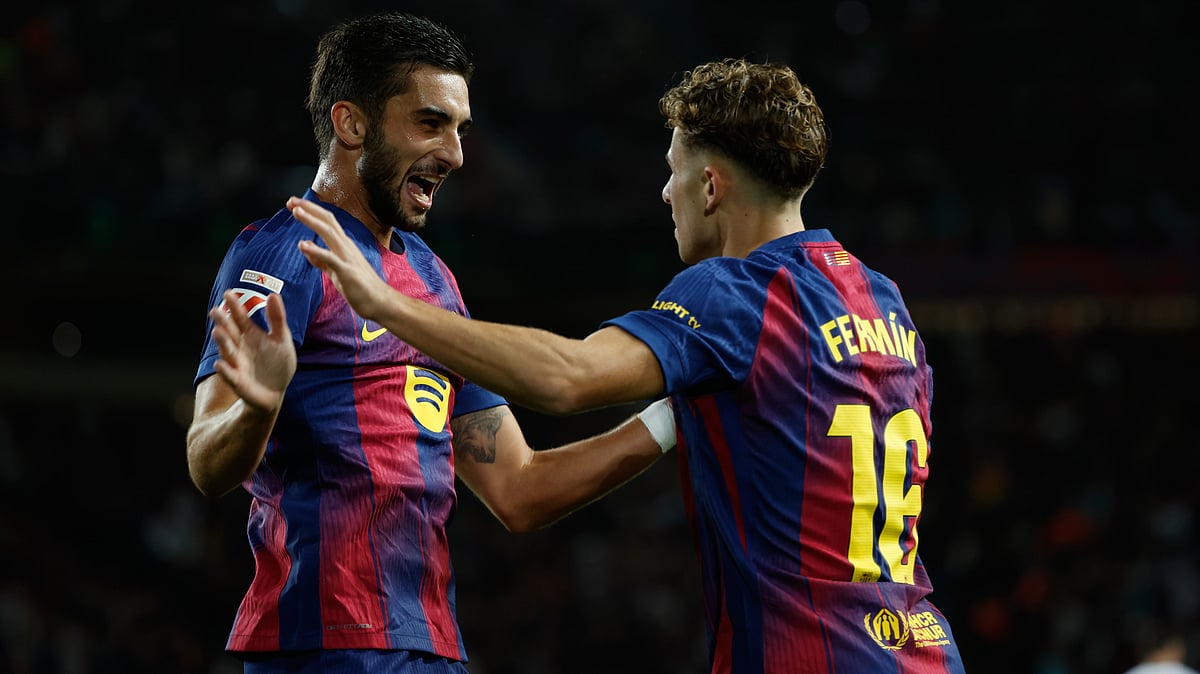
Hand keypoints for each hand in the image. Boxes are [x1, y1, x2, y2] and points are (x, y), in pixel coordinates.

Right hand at [210, 290, 296, 413]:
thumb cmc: (277, 363)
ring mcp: (237, 363)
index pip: (240, 318)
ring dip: (222, 342)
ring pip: (228, 351)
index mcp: (250, 334)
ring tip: (217, 331)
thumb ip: (277, 318)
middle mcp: (240, 347)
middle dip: (223, 322)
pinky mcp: (238, 381)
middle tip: (215, 310)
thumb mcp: (282, 339)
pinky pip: (230, 375)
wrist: (276, 391)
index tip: (228, 293)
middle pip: (230, 332)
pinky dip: (225, 370)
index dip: (234, 306)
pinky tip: (219, 364)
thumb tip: (273, 294)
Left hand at [289, 196, 390, 319]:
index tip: (295, 204)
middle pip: (327, 221)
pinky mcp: (347, 271)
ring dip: (312, 221)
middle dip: (309, 209)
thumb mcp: (335, 271)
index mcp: (343, 245)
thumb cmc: (360, 287)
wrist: (379, 302)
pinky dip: (317, 250)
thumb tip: (305, 247)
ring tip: (296, 212)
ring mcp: (347, 258)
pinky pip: (330, 258)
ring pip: (329, 233)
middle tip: (291, 201)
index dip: (311, 211)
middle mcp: (346, 247)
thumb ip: (320, 259)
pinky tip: (303, 245)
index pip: (327, 222)